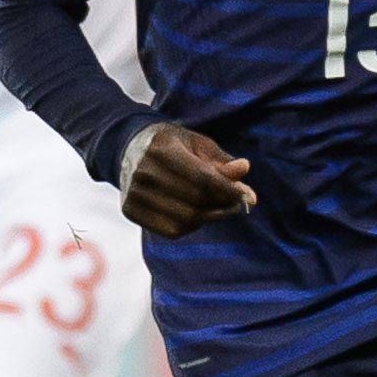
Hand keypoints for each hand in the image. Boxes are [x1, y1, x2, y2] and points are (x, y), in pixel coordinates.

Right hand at [121, 123, 256, 236]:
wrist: (130, 150)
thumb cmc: (174, 147)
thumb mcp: (198, 145)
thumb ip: (221, 161)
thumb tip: (245, 169)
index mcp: (161, 149)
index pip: (202, 178)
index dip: (229, 190)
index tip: (247, 197)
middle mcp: (143, 171)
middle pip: (196, 200)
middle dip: (223, 204)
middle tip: (236, 203)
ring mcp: (133, 193)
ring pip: (186, 219)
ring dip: (210, 216)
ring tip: (217, 206)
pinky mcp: (129, 210)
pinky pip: (172, 230)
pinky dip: (192, 226)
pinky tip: (195, 213)